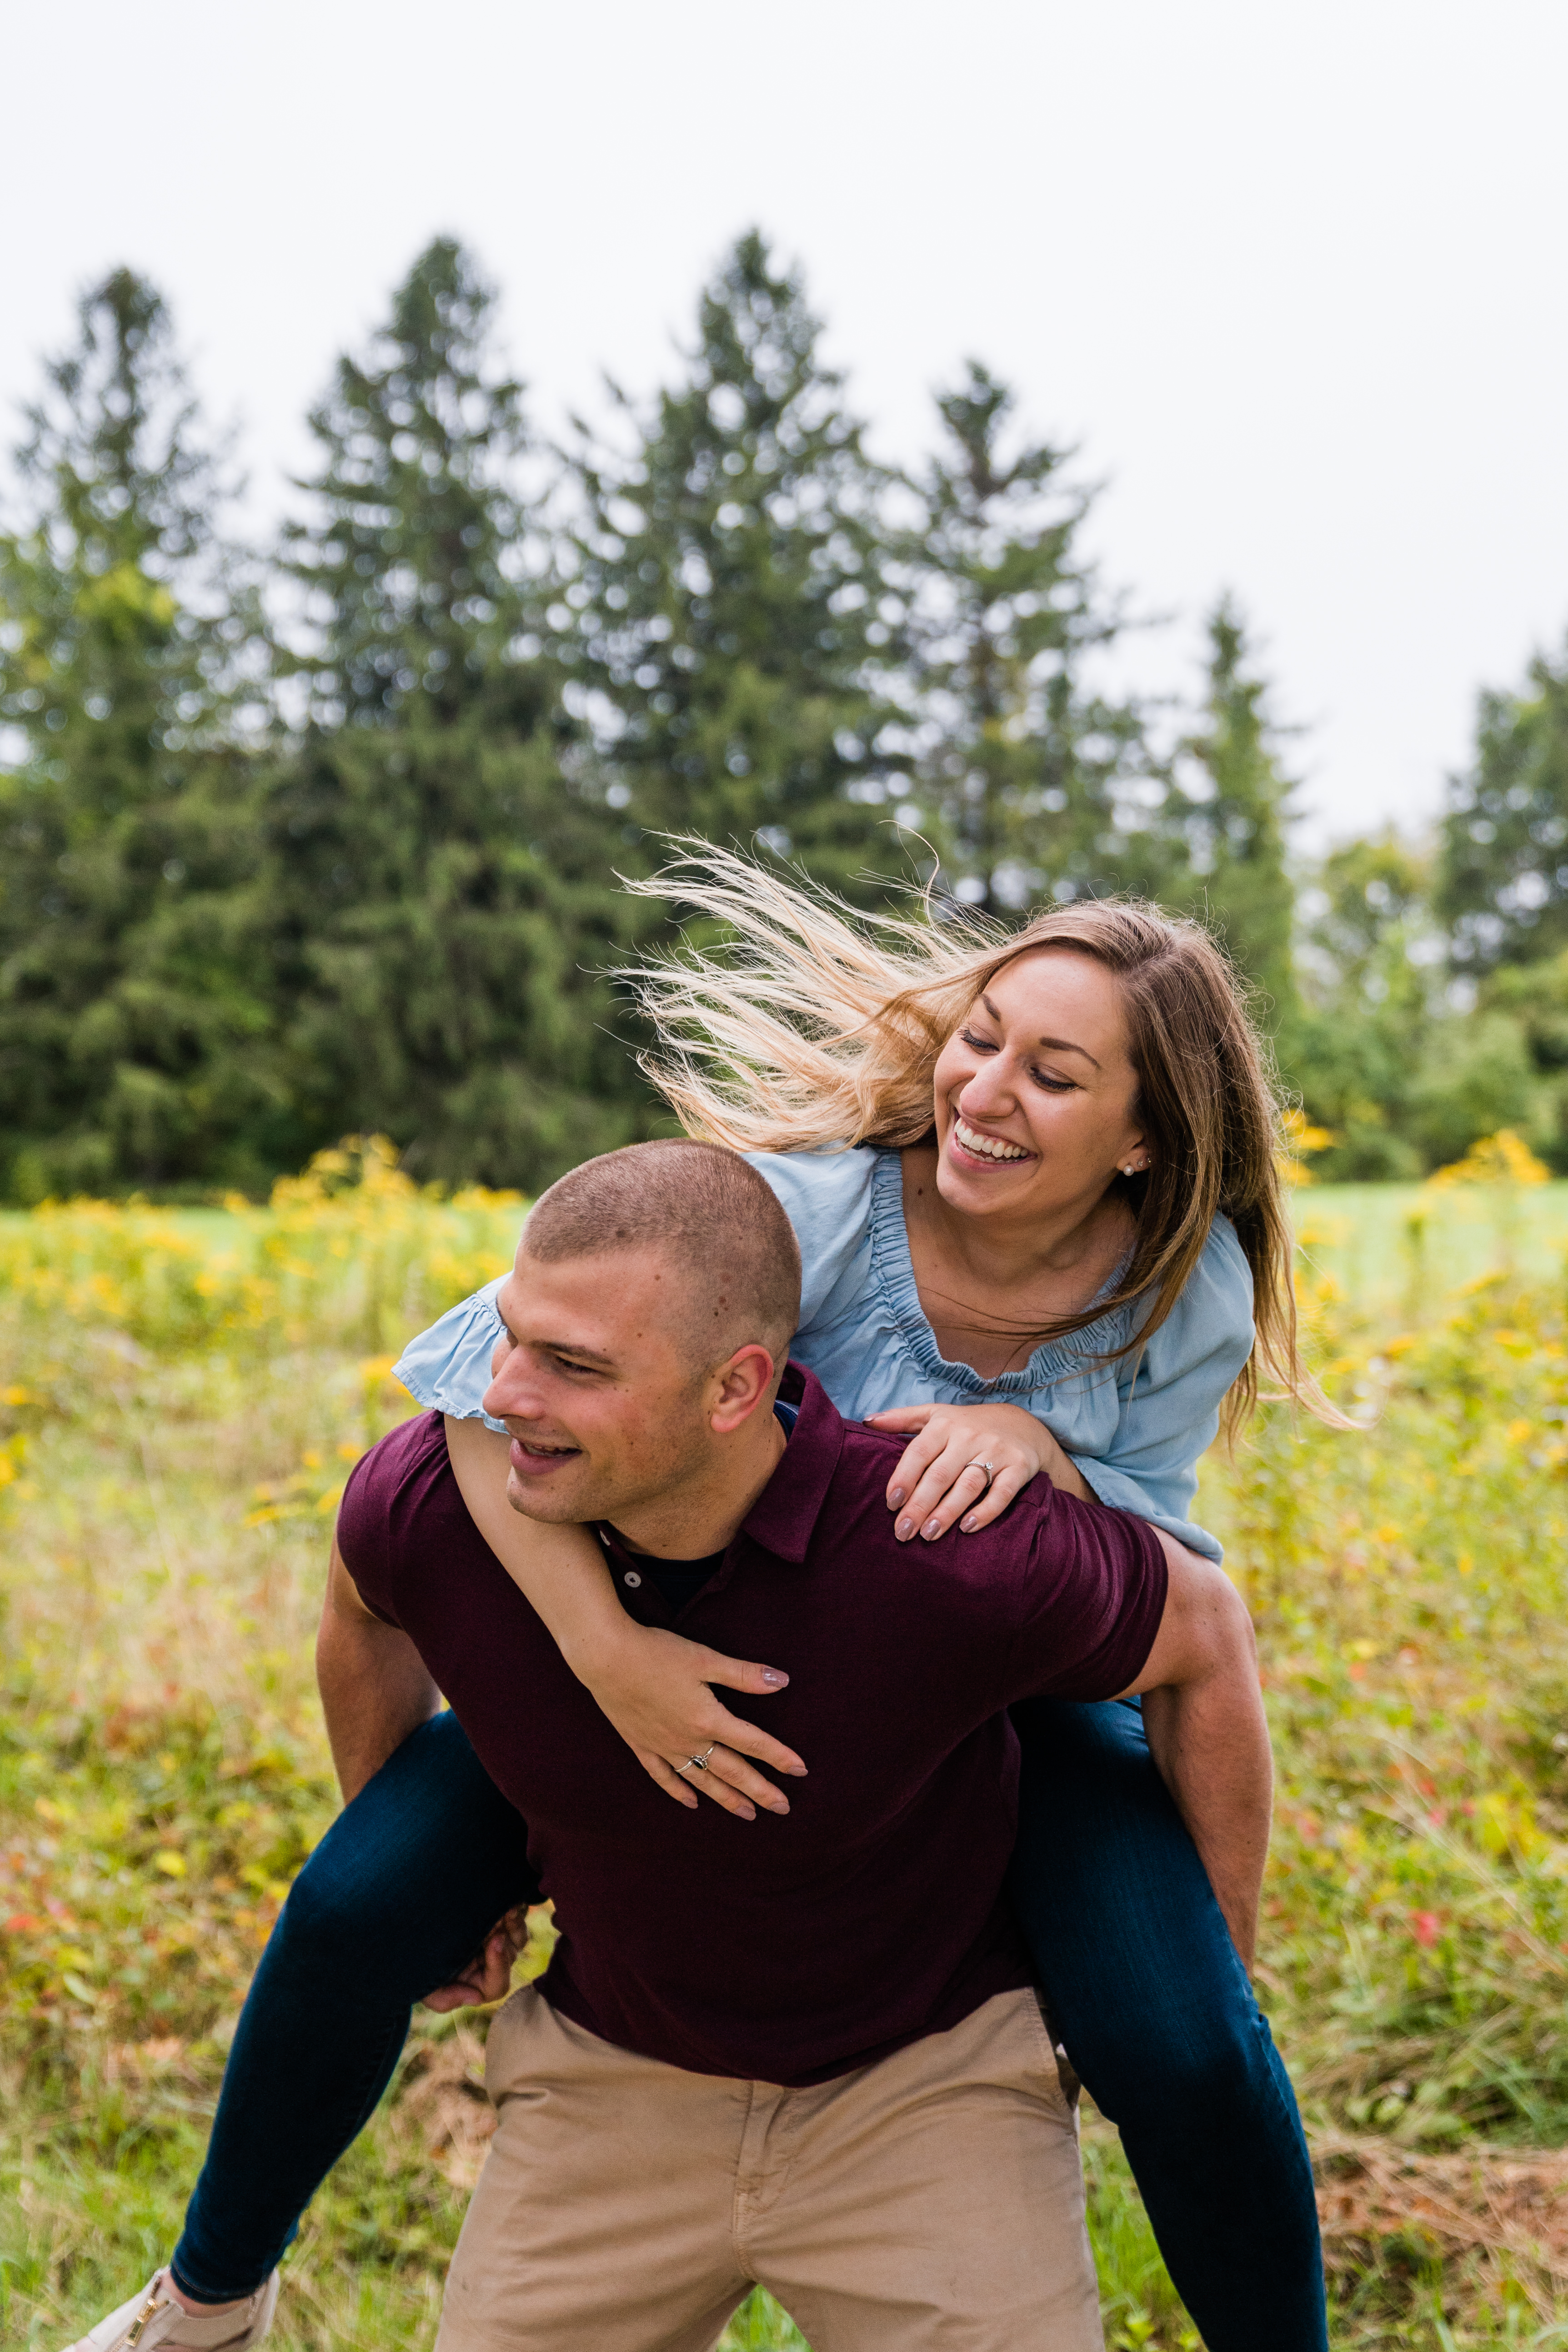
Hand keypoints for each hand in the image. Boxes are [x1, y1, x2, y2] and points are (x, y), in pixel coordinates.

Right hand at [421, 1904, 533, 2011]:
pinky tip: (510, 1900)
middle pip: (509, 1958)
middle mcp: (488, 1964)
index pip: (497, 1985)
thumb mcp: (425, 1987)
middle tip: (495, 1921)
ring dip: (514, 1925)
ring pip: (517, 1938)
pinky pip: (516, 1920)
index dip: (499, 1965)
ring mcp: (494, 1942)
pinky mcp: (498, 1922)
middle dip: (504, 1939)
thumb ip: (445, 2000)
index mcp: (476, 1984)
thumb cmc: (416, 1964)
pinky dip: (515, 1912)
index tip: (495, 1941)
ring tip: (506, 1909)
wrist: (409, 1931)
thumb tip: (476, 1999)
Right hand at [579, 1621, 806, 1823]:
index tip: (801, 1771)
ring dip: (726, 1798)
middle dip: (759, 1790)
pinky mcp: (641, 1745)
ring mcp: (663, 1746)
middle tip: (783, 1808)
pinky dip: (678, 1792)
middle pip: (731, 1770)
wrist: (605, 1658)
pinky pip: (663, 1776)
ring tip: (748, 1814)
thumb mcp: (705, 1659)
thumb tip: (782, 1681)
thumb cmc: (657, 1653)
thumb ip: (743, 1674)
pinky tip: (691, 1803)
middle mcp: (688, 1740)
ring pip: (701, 1780)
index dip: (779, 1757)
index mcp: (708, 1718)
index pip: (753, 1742)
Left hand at [864, 1400, 1073, 1540]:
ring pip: (969, 1484)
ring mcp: (996, 1451)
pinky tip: (967, 1528)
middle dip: (920, 1505)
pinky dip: (985, 1510)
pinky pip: (1002, 1492)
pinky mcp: (1019, 1466)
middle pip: (941, 1474)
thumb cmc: (968, 1425)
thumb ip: (902, 1419)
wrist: (1024, 1425)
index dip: (904, 1478)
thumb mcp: (936, 1415)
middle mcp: (970, 1436)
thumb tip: (866, 1422)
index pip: (919, 1452)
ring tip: (929, 1535)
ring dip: (948, 1511)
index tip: (890, 1504)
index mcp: (945, 1424)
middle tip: (903, 1531)